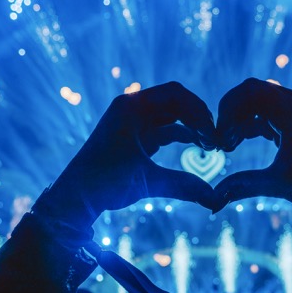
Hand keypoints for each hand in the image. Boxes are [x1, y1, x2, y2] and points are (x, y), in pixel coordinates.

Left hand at [38, 82, 222, 229]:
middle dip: (198, 118)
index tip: (214, 132)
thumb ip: (182, 186)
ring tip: (211, 146)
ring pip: (171, 117)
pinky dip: (182, 136)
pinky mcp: (134, 138)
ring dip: (192, 128)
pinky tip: (199, 148)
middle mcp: (132, 109)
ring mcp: (133, 123)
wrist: (74, 197)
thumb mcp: (145, 181)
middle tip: (217, 140)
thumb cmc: (103, 182)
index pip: (175, 94)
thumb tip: (215, 198)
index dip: (199, 110)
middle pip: (176, 102)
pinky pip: (164, 130)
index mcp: (131, 106)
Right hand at [213, 78, 291, 242]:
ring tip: (230, 147)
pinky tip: (244, 143)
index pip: (250, 91)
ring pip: (262, 102)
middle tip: (220, 142)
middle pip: (253, 92)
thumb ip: (243, 185)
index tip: (219, 139)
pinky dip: (256, 124)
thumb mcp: (278, 184)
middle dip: (232, 113)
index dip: (227, 111)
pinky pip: (273, 112)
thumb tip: (213, 199)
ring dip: (243, 120)